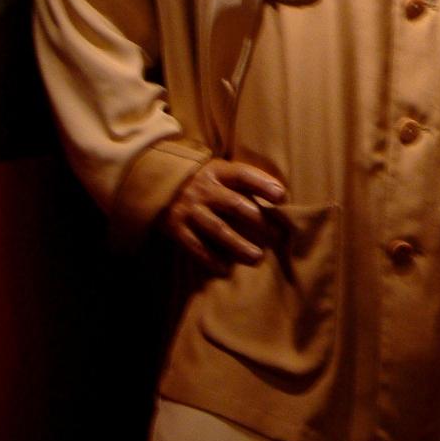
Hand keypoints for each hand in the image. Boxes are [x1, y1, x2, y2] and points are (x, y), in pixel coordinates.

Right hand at [162, 158, 285, 274]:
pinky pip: (195, 246)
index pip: (242, 175)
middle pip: (234, 204)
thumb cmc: (201, 180)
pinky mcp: (176, 228)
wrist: (157, 184)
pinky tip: (225, 270)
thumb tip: (280, 196)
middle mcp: (204, 190)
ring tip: (257, 258)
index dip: (262, 184)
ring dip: (238, 245)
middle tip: (277, 235)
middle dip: (257, 220)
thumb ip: (243, 181)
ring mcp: (190, 210)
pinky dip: (210, 259)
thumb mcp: (219, 171)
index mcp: (217, 172)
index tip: (282, 196)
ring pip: (217, 229)